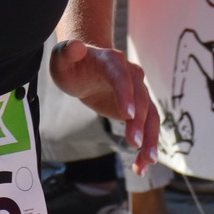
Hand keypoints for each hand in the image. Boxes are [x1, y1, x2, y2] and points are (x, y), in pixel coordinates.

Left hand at [50, 39, 159, 173]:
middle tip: (134, 143)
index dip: (125, 94)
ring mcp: (137, 92)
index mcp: (112, 61)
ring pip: (151, 115)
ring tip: (146, 162)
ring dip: (151, 138)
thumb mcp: (62, 58)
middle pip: (140, 98)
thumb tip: (75, 47)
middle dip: (139, 122)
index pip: (122, 76)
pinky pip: (147, 127)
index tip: (127, 115)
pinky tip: (141, 166)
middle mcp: (130, 75)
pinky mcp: (138, 108)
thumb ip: (67, 53)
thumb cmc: (71, 63)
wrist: (86, 67)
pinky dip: (147, 145)